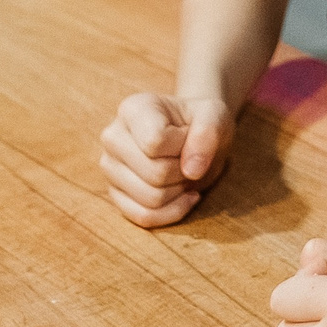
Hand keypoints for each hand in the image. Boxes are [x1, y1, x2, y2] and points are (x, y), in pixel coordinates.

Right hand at [99, 90, 234, 226]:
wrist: (194, 137)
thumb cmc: (201, 123)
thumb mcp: (216, 116)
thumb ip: (208, 133)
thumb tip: (192, 171)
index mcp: (132, 109)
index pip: (155, 142)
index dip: (183, 145)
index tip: (189, 136)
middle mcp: (112, 137)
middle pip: (154, 174)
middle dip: (184, 171)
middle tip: (190, 159)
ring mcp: (110, 167)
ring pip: (150, 199)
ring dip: (179, 191)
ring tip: (184, 173)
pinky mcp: (115, 194)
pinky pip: (143, 217)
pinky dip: (172, 212)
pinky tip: (185, 196)